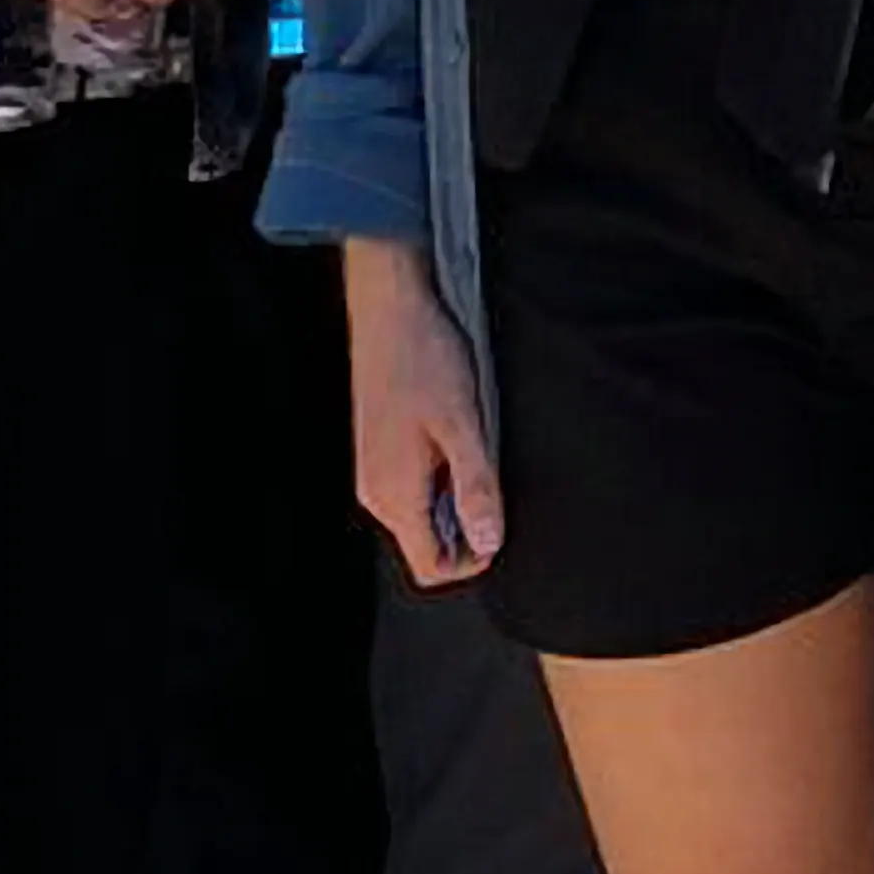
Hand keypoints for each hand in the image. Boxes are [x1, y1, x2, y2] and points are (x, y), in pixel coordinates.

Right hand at [342, 243, 505, 589]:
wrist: (390, 306)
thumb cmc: (426, 357)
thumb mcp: (464, 424)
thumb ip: (475, 487)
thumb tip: (489, 543)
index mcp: (395, 493)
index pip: (431, 566)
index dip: (473, 560)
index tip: (500, 524)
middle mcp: (376, 491)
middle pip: (425, 544)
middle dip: (465, 530)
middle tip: (495, 484)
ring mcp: (373, 470)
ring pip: (420, 516)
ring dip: (454, 501)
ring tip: (476, 453)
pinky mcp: (377, 450)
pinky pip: (411, 489)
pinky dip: (440, 479)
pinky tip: (456, 438)